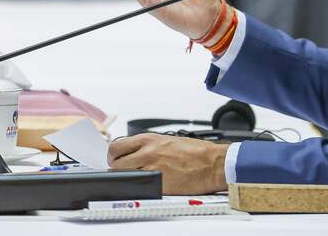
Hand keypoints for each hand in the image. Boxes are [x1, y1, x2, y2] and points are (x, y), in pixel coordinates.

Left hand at [108, 134, 228, 194]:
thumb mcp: (168, 140)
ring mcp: (152, 170)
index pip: (117, 146)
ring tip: (138, 178)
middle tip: (123, 171)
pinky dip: (141, 188)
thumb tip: (135, 152)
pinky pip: (140, 188)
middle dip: (116, 168)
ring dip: (127, 178)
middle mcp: (147, 153)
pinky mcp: (159, 185)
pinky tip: (149, 186)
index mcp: (149, 140)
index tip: (116, 159)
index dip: (114, 155)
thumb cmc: (197, 152)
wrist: (213, 163)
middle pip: (115, 163)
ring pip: (125, 176)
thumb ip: (149, 146)